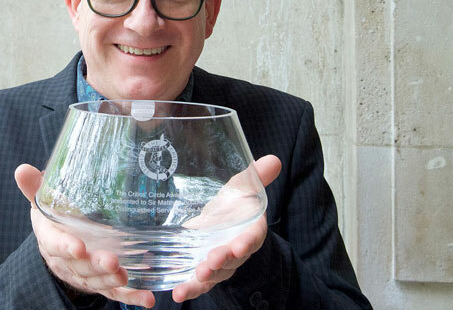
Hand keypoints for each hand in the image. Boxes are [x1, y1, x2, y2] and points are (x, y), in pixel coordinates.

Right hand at [15, 164, 155, 307]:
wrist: (61, 240)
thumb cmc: (54, 216)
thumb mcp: (42, 201)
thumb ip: (34, 188)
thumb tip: (21, 169)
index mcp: (51, 238)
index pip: (56, 245)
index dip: (66, 247)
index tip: (78, 247)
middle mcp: (66, 261)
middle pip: (80, 266)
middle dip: (96, 265)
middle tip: (111, 261)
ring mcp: (84, 274)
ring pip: (96, 281)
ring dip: (111, 281)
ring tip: (125, 276)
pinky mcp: (100, 283)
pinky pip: (114, 293)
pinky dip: (131, 297)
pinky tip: (147, 299)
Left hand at [172, 154, 281, 302]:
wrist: (223, 220)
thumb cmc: (235, 203)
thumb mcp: (243, 187)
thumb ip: (256, 175)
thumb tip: (274, 159)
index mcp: (250, 229)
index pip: (252, 238)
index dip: (246, 242)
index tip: (238, 245)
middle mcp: (238, 250)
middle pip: (233, 259)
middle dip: (222, 262)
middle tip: (209, 263)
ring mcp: (221, 263)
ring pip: (216, 274)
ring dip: (205, 279)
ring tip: (194, 279)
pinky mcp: (205, 270)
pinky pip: (199, 283)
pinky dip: (190, 289)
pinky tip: (178, 293)